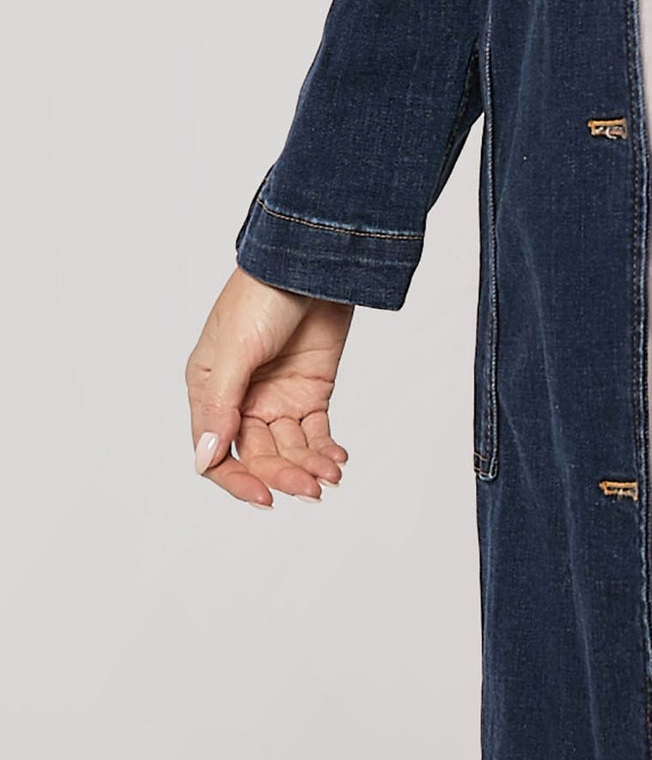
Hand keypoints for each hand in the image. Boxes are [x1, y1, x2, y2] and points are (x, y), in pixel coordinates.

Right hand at [185, 267, 353, 506]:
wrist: (312, 262)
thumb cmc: (261, 294)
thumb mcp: (234, 350)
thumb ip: (221, 405)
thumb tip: (206, 458)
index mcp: (208, 390)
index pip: (216, 453)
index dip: (237, 480)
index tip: (264, 498)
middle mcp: (241, 399)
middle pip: (257, 455)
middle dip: (283, 474)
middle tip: (310, 488)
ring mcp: (277, 395)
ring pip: (288, 448)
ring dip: (308, 466)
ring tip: (331, 475)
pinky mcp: (311, 389)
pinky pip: (315, 431)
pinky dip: (325, 449)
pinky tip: (337, 460)